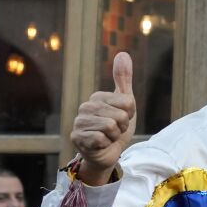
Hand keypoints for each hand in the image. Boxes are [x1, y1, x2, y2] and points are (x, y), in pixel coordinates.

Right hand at [70, 53, 136, 184]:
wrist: (108, 153)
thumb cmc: (117, 128)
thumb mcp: (126, 103)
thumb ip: (123, 79)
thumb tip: (123, 53)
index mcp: (97, 97)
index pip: (127, 102)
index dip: (130, 114)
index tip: (122, 119)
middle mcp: (85, 107)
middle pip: (119, 115)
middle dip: (122, 127)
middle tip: (115, 131)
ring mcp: (79, 123)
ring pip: (110, 126)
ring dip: (114, 136)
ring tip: (108, 137)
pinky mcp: (76, 138)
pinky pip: (101, 138)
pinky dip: (106, 145)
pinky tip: (100, 145)